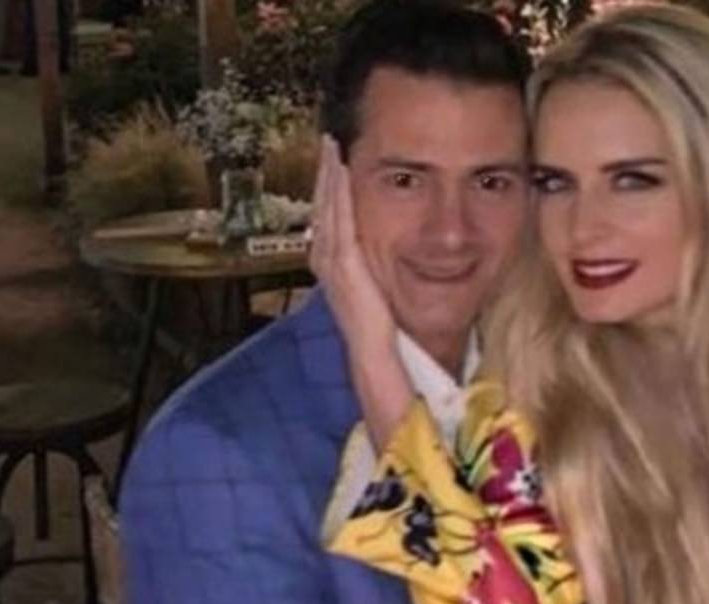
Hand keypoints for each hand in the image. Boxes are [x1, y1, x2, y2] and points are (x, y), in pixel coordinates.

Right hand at [309, 135, 393, 349]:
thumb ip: (374, 271)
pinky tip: (343, 172)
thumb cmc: (381, 331)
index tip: (335, 161)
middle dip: (325, 173)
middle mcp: (327, 261)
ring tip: (332, 147)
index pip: (329, 217)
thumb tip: (384, 254)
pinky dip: (339, 194)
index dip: (330, 188)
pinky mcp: (345, 265)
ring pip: (328, 208)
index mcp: (334, 266)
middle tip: (328, 142)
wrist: (375, 357)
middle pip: (323, 206)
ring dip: (330, 176)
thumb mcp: (376, 291)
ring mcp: (333, 262)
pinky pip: (341, 221)